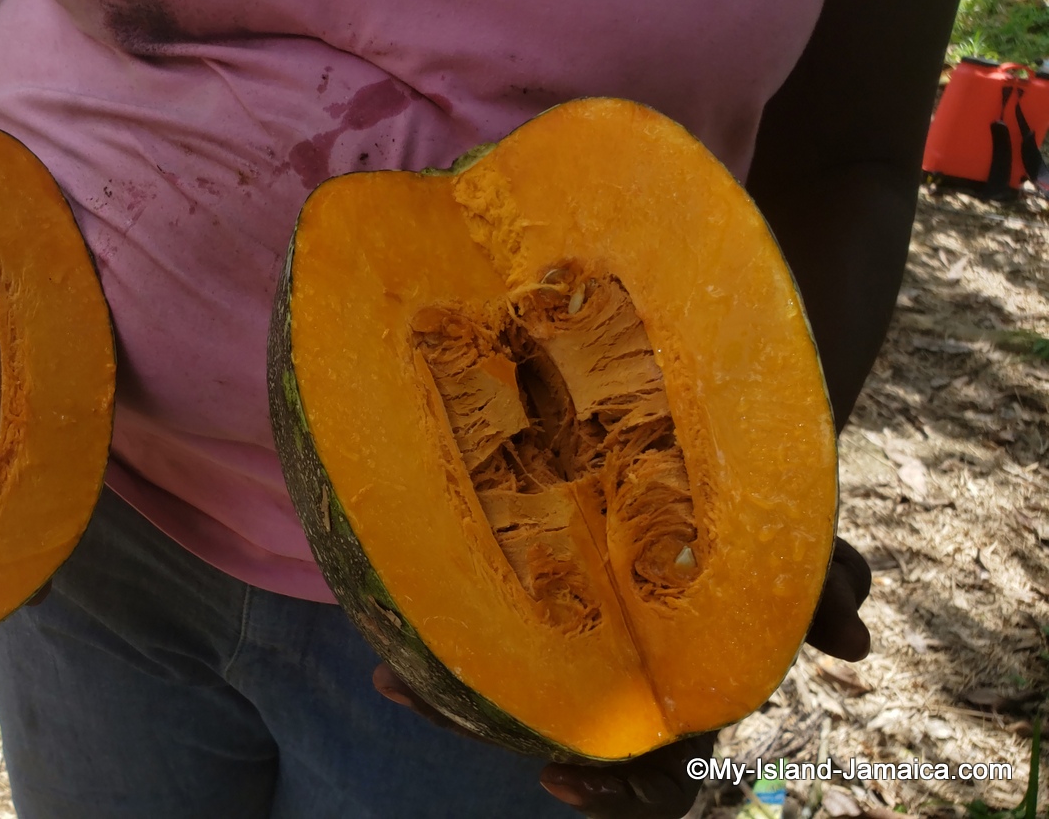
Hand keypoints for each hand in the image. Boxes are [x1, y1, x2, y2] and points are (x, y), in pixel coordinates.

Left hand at [373, 535, 873, 815]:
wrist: (713, 461)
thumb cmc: (756, 526)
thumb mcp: (798, 555)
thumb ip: (825, 593)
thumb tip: (858, 648)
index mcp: (685, 696)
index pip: (652, 782)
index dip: (611, 798)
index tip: (553, 784)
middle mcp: (624, 686)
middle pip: (557, 739)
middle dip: (483, 729)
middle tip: (426, 705)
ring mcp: (578, 650)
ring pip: (507, 694)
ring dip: (443, 692)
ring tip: (388, 676)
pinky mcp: (538, 606)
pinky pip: (488, 638)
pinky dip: (444, 640)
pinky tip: (401, 632)